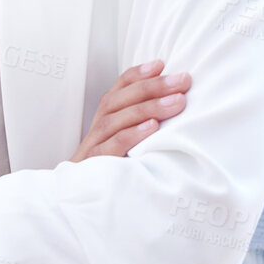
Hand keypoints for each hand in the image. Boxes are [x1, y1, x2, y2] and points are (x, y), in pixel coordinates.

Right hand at [71, 60, 191, 160]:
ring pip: (115, 119)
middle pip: (119, 99)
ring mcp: (93, 146)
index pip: (119, 88)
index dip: (138, 74)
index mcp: (106, 117)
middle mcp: (97, 127)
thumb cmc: (114, 166)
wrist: (81, 199)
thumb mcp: (128, 140)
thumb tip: (177, 98)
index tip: (162, 63)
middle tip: (183, 81)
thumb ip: (144, 120)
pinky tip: (153, 127)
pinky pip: (110, 147)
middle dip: (153, 86)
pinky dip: (132, 135)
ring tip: (177, 101)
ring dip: (148, 107)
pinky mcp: (93, 166)